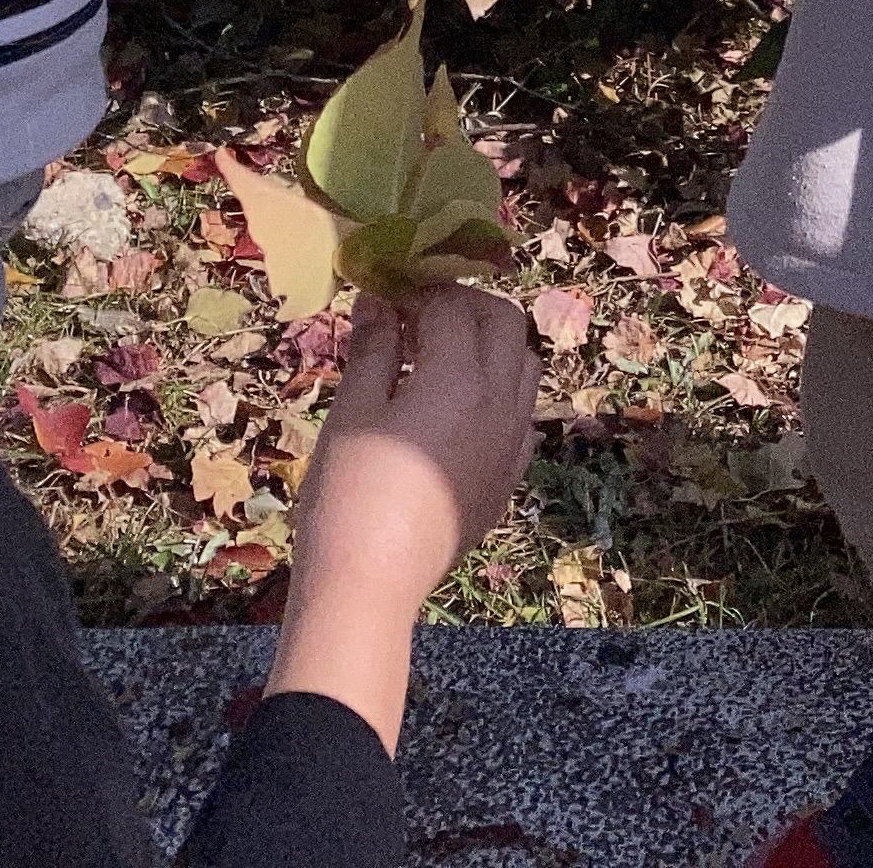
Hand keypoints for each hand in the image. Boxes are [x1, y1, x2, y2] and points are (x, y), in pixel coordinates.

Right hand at [264, 285, 538, 745]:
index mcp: (461, 377)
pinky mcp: (508, 476)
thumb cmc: (349, 491)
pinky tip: (458, 404)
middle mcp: (502, 401)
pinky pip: (521, 412)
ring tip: (439, 351)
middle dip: (465, 305)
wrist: (372, 581)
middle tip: (418, 312)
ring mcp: (512, 441)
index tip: (388, 292)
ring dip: (490, 342)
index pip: (453, 306)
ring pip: (523, 364)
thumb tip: (378, 299)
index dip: (419, 290)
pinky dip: (499, 389)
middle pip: (504, 323)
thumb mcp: (353, 410)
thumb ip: (373, 349)